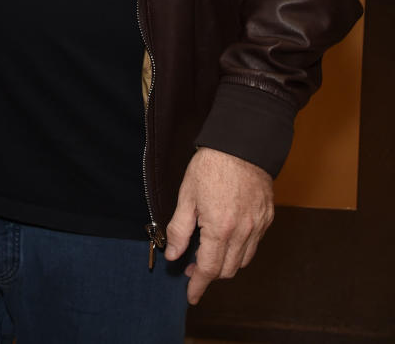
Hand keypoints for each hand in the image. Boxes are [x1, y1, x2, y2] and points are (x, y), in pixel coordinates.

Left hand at [164, 146, 273, 304]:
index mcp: (220, 229)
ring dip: (225, 263)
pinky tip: (227, 237)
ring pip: (242, 260)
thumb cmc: (211, 166)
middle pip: (227, 269)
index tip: (191, 296)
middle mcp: (243, 233)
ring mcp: (258, 227)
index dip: (199, 285)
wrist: (242, 144)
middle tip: (193, 264)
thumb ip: (179, 229)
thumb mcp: (186, 195)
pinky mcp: (267, 218)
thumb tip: (173, 254)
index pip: (209, 269)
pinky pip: (254, 245)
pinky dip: (240, 249)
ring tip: (208, 251)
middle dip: (209, 273)